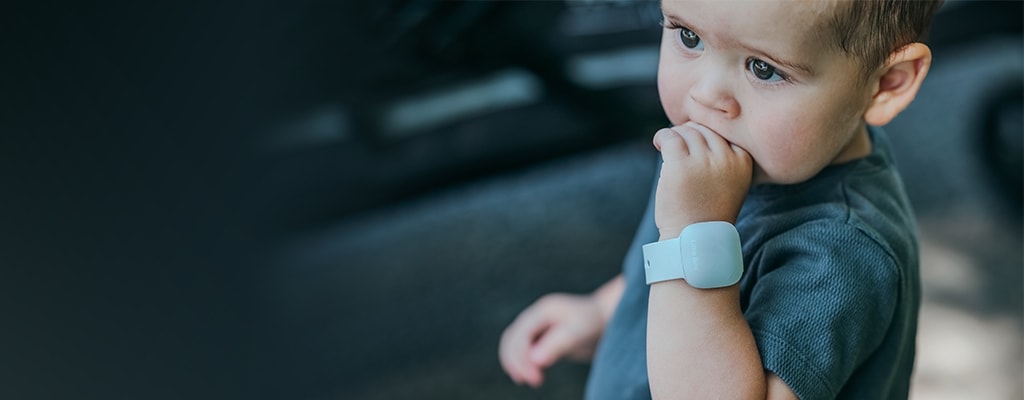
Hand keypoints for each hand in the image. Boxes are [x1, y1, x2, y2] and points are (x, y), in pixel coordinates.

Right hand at [498, 293, 605, 387]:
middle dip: (517, 363)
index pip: (521, 335)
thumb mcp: (578, 333)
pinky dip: (520, 362)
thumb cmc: (592, 324)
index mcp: (543, 311)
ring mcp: (533, 324)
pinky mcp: (537, 334)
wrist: (602, 318)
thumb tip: (535, 361)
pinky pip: (519, 348)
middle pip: (511, 339)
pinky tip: (531, 374)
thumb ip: (557, 344)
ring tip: (527, 381)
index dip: (522, 359)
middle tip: (535, 383)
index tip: (536, 379)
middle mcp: (534, 315)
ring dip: (514, 363)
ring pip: (511, 343)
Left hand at [652, 122, 752, 238]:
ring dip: (674, 136)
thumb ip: (722, 158)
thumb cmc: (708, 212)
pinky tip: (659, 144)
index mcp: (743, 161)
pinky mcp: (680, 165)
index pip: (723, 131)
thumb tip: (697, 129)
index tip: (696, 146)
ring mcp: (703, 161)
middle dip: (689, 133)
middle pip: (704, 129)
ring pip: (686, 131)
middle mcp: (726, 158)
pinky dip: (662, 136)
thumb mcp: (729, 182)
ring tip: (668, 148)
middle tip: (679, 146)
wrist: (694, 239)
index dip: (706, 135)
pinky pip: (669, 136)